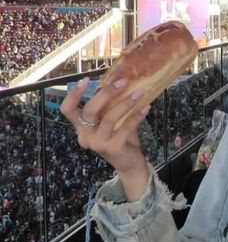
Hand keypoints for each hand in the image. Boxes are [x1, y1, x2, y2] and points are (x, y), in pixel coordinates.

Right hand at [60, 77, 150, 200]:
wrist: (129, 162)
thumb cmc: (120, 136)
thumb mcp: (112, 119)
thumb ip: (110, 104)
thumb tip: (118, 78)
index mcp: (81, 126)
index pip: (67, 110)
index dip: (74, 94)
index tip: (87, 79)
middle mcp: (85, 135)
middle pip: (90, 110)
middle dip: (106, 93)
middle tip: (124, 82)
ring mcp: (98, 143)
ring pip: (109, 118)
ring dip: (126, 103)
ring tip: (140, 93)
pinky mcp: (112, 148)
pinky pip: (125, 128)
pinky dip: (137, 116)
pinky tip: (146, 107)